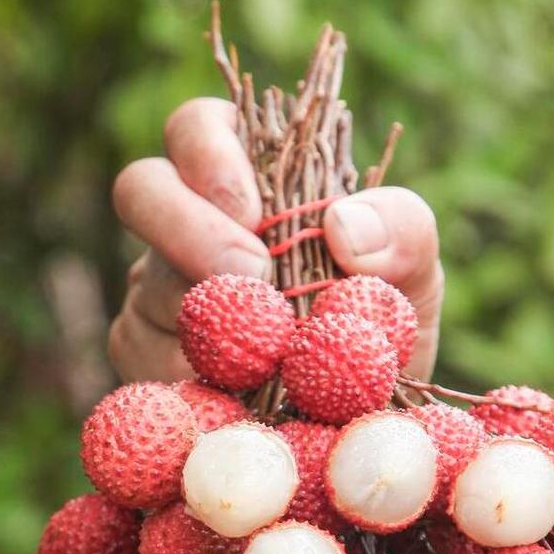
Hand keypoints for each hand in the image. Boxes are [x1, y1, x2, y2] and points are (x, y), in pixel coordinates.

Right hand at [109, 97, 442, 383]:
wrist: (362, 425)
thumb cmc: (383, 330)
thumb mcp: (411, 276)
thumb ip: (402, 232)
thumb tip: (342, 225)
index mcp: (250, 179)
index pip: (199, 128)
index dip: (210, 152)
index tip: (254, 212)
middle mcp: (191, 225)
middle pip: (141, 188)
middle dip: (187, 225)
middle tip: (250, 274)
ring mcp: (159, 291)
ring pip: (146, 282)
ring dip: (204, 314)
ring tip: (268, 354)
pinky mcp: (147, 357)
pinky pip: (147, 360)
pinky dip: (196, 378)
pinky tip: (241, 398)